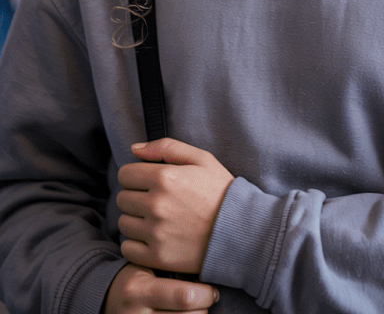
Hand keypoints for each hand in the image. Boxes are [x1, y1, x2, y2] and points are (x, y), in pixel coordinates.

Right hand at [102, 263, 219, 312]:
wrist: (107, 299)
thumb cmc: (135, 279)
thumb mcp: (147, 269)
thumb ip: (170, 272)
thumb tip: (207, 275)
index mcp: (139, 290)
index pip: (183, 296)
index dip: (205, 294)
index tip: (212, 290)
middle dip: (204, 308)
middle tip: (209, 299)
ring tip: (199, 308)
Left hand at [117, 138, 234, 274]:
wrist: (241, 230)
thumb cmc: (221, 192)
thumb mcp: (201, 159)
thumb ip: (166, 147)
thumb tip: (134, 149)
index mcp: (164, 177)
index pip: (125, 174)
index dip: (136, 176)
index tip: (148, 182)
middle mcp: (156, 205)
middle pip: (122, 198)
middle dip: (136, 197)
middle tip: (156, 201)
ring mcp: (156, 233)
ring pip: (124, 223)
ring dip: (136, 221)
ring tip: (158, 220)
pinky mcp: (157, 257)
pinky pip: (128, 248)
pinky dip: (137, 244)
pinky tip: (154, 238)